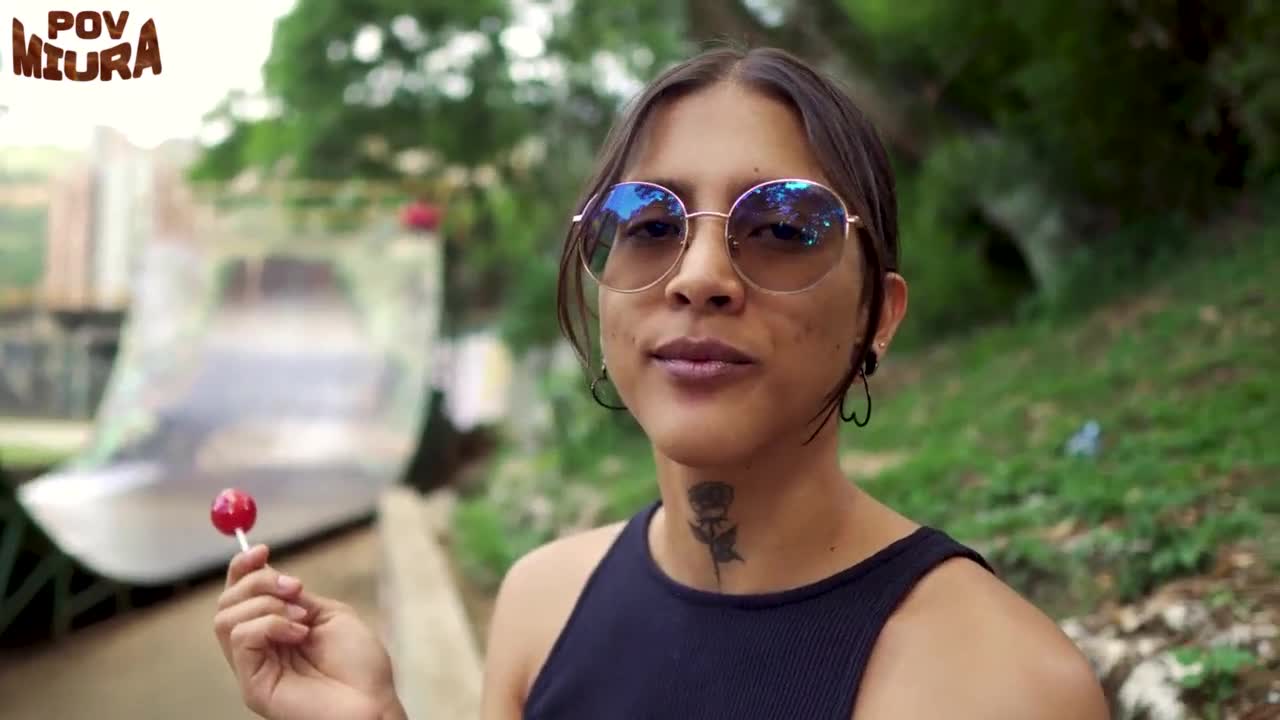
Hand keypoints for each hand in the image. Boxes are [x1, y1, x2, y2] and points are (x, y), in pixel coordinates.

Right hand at [214, 544, 404, 719]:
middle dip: (258, 581)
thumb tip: (269, 573)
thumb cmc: (360, 667)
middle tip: (294, 587)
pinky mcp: (252, 685)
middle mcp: (258, 650)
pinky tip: (298, 634)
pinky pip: (241, 638)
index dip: (243, 569)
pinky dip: (270, 625)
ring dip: (267, 605)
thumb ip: (296, 598)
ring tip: (301, 619)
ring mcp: (252, 668)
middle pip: (226, 602)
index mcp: (274, 632)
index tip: (262, 549)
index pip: (239, 596)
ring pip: (226, 619)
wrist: (373, 702)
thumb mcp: (329, 615)